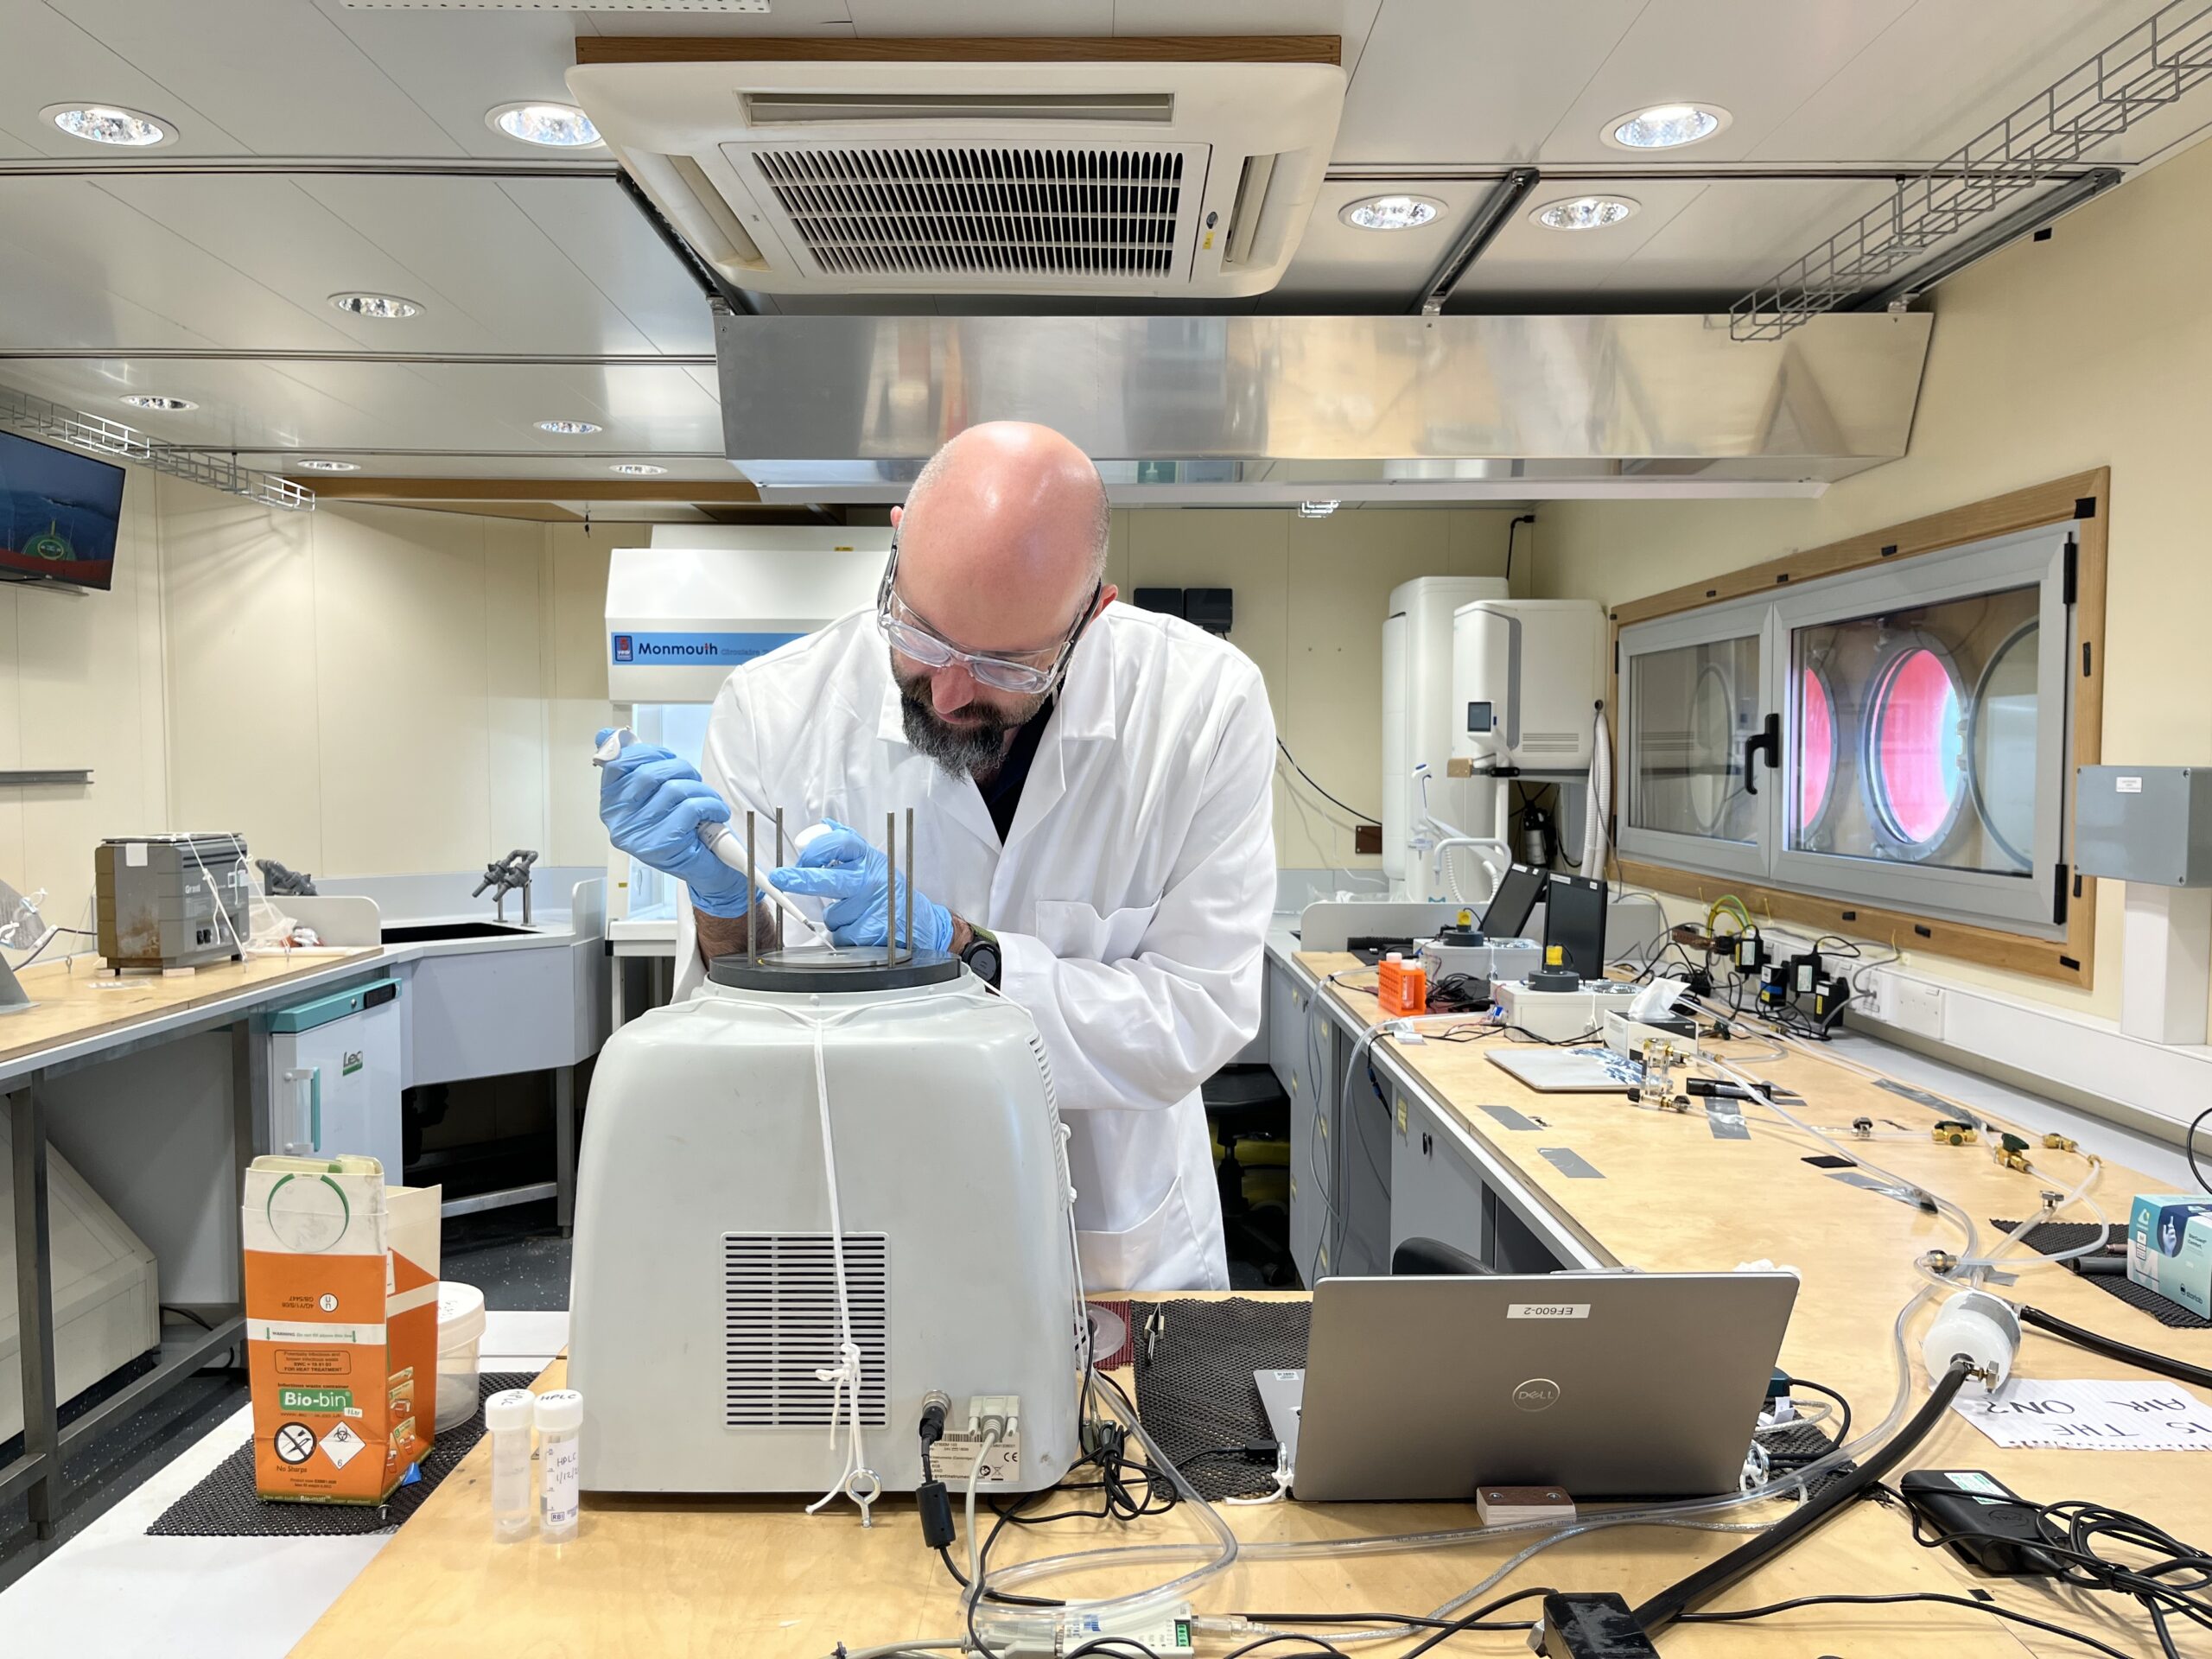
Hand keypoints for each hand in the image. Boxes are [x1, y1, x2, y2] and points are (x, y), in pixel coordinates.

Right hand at [594, 731, 750, 918]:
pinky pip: (691, 807)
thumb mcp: (653, 793)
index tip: (668, 760)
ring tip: (708, 801)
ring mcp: (638, 835)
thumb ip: (632, 765)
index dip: (651, 754)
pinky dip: (710, 805)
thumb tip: (607, 735)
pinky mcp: (661, 846)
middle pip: (651, 773)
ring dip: (701, 790)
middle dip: (682, 770)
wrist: (704, 866)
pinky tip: (714, 813)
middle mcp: (618, 821)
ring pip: (675, 789)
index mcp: (611, 803)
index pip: (620, 762)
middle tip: (694, 781)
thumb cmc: (680, 828)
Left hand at [770, 818, 952, 951]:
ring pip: (832, 915)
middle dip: (800, 879)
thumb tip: (824, 824)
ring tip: (857, 913)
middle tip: (779, 879)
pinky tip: (862, 927)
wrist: (921, 922)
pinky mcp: (872, 932)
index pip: (839, 843)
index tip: (799, 858)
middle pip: (829, 879)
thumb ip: (847, 844)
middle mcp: (872, 880)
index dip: (815, 849)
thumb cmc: (888, 889)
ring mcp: (873, 907)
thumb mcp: (871, 860)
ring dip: (837, 918)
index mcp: (869, 858)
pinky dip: (846, 935)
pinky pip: (841, 935)